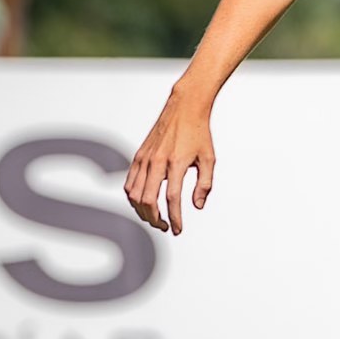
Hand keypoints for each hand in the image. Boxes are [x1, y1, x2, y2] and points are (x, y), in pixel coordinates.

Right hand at [124, 90, 216, 233]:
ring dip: (142, 211)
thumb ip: (205, 184)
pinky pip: (129, 183)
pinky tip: (144, 203)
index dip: (174, 218)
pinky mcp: (138, 156)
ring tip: (155, 218)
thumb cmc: (199, 133)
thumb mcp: (209, 158)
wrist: (184, 108)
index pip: (172, 198)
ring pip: (134, 194)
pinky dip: (133, 197)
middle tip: (165, 227)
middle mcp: (157, 161)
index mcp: (176, 163)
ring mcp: (144, 158)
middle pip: (148, 200)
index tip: (177, 230)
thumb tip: (197, 206)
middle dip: (155, 219)